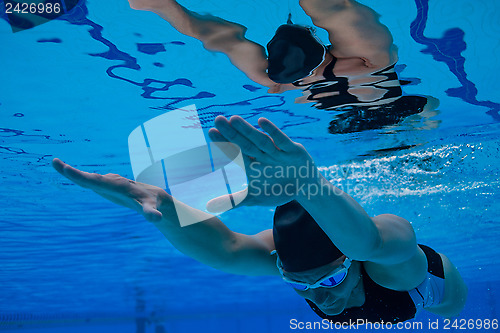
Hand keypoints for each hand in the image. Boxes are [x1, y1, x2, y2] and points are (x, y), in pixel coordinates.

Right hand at [52, 158, 171, 221]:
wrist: (153, 195)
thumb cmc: (151, 202)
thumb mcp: (152, 209)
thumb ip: (152, 213)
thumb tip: (156, 218)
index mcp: (118, 185)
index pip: (98, 181)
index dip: (83, 177)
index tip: (68, 170)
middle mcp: (111, 180)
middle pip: (90, 177)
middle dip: (73, 172)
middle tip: (55, 162)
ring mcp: (107, 182)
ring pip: (88, 178)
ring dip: (72, 172)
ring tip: (56, 163)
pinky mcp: (105, 185)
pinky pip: (89, 180)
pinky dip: (77, 176)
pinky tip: (66, 171)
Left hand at [207, 116, 316, 210]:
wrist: (304, 189)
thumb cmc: (277, 190)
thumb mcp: (254, 197)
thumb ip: (234, 200)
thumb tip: (208, 207)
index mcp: (252, 164)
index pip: (235, 152)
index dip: (223, 143)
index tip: (211, 133)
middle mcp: (262, 155)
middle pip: (244, 143)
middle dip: (231, 132)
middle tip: (217, 120)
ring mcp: (276, 151)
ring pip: (260, 140)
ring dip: (247, 130)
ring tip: (234, 119)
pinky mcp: (292, 150)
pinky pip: (281, 140)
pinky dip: (272, 132)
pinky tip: (261, 121)